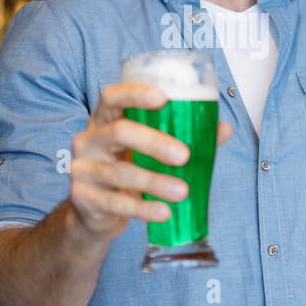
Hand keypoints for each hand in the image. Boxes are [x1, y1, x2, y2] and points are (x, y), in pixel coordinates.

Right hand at [67, 81, 231, 240]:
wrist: (95, 212)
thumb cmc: (126, 169)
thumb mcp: (148, 151)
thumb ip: (183, 137)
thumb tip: (223, 128)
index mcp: (104, 120)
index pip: (112, 97)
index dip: (135, 94)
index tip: (163, 98)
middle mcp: (89, 140)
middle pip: (119, 131)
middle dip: (154, 142)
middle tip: (184, 155)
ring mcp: (82, 169)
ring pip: (121, 172)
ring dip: (155, 181)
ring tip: (182, 191)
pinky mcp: (83, 198)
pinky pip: (116, 203)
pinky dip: (143, 209)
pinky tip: (164, 212)